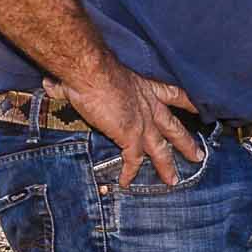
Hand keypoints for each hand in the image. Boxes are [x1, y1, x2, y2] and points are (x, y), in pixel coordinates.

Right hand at [69, 61, 204, 187]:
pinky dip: (130, 172)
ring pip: (160, 149)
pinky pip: (133, 160)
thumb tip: (51, 83)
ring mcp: (142, 122)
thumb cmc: (92, 68)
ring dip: (167, 165)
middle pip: (173, 127)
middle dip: (185, 143)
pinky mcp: (131, 136)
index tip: (200, 110)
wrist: (92, 73)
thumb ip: (76, 83)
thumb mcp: (94, 74)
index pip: (174, 94)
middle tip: (198, 156)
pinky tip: (127, 183)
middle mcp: (149, 106)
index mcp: (145, 87)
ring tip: (174, 180)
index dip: (188, 103)